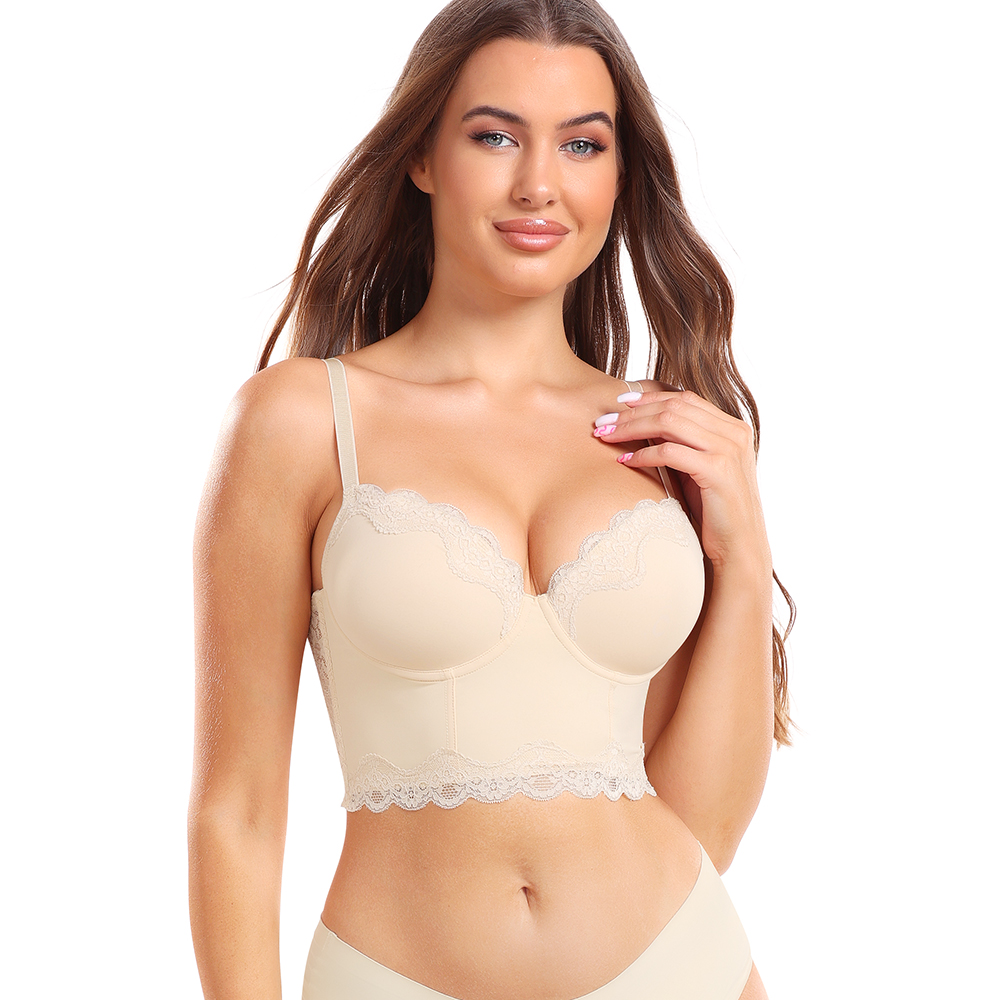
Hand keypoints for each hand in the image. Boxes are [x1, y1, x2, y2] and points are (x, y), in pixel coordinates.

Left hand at [593, 388, 770, 575]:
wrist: (739, 546)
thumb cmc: (714, 510)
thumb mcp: (697, 468)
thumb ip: (679, 443)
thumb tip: (640, 424)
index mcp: (733, 427)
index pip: (685, 399)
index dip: (649, 398)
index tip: (619, 403)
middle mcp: (734, 432)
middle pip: (674, 407)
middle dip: (633, 413)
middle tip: (603, 421)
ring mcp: (728, 450)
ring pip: (670, 422)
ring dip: (632, 427)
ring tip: (606, 436)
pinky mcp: (718, 470)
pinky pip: (670, 453)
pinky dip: (643, 454)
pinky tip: (625, 461)